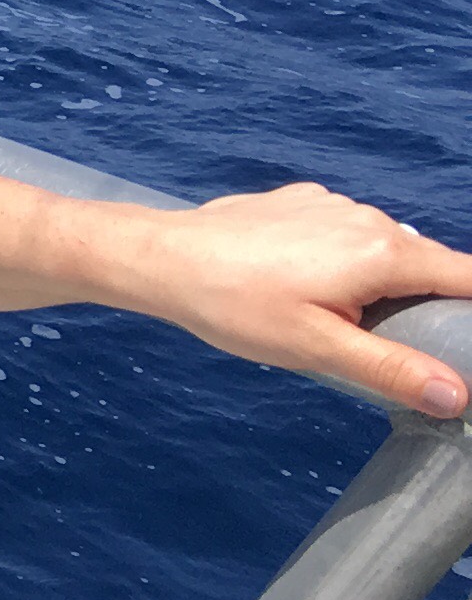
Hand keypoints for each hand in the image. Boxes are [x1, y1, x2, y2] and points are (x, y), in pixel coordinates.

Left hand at [0, 148, 471, 415]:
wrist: (159, 257)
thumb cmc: (233, 304)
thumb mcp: (317, 348)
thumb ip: (392, 369)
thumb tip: (457, 395)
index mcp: (384, 251)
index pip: (467, 279)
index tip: (461, 346)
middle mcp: (368, 219)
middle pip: (428, 268)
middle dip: (425, 309)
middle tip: (388, 350)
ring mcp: (332, 206)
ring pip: (384, 253)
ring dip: (379, 288)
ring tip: (336, 325)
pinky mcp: (300, 204)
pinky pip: (344, 237)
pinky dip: (343, 265)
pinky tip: (302, 291)